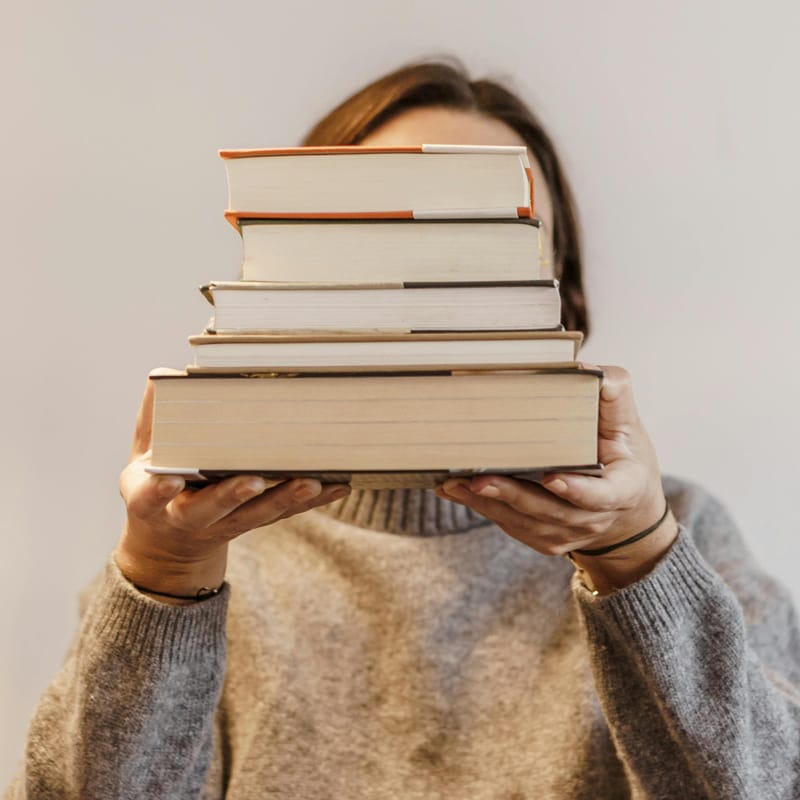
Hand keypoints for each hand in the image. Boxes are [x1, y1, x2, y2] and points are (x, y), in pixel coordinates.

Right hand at [115, 376, 349, 601]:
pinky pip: (287, 512)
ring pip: (258, 513)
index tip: (170, 480)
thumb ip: (153, 416)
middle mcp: (191, 517)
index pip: (151, 497)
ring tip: (309, 481)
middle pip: (212, 509)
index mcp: (153, 500)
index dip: (159, 491)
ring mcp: (226, 523)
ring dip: (284, 497)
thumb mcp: (143, 454)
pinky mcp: (256, 521)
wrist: (170, 540)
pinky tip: (339, 486)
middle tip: (252, 481)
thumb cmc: (159, 480)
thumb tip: (164, 374)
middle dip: (232, 495)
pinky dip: (312, 501)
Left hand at [435, 366, 677, 593]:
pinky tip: (453, 491)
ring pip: (523, 521)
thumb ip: (612, 395)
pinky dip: (481, 508)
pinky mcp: (543, 539)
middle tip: (478, 480)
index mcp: (622, 491)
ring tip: (454, 483)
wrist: (628, 514)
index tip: (552, 478)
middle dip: (512, 496)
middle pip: (549, 511)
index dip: (577, 490)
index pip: (601, 496)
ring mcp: (566, 533)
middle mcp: (593, 519)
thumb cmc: (625, 460)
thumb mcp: (629, 426)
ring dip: (487, 504)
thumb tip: (583, 369)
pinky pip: (509, 525)